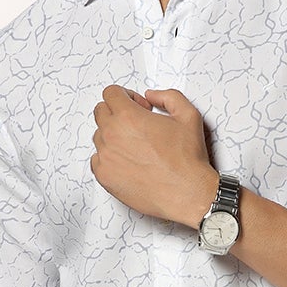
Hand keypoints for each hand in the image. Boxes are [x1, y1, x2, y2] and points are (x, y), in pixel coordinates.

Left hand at [90, 85, 217, 227]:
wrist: (186, 193)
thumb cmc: (187, 160)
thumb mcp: (188, 115)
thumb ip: (168, 96)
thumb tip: (151, 95)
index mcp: (128, 116)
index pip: (110, 93)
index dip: (126, 96)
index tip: (136, 107)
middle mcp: (112, 135)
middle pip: (101, 112)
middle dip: (117, 113)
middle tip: (136, 125)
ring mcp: (106, 157)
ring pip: (98, 136)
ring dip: (113, 136)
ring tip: (134, 146)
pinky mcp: (104, 176)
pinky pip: (97, 159)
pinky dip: (109, 158)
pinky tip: (128, 162)